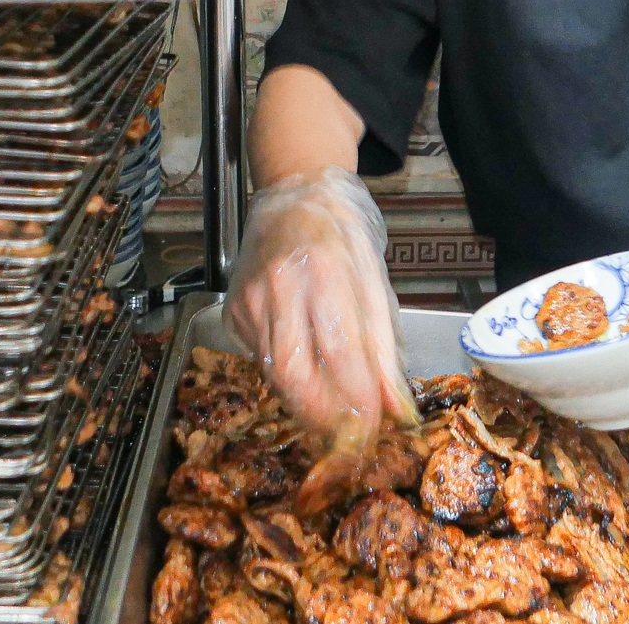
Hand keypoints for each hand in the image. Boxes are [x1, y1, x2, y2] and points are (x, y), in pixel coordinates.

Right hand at [224, 167, 417, 442]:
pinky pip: (258, 355)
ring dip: (303, 402)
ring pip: (271, 371)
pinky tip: (304, 371)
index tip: (373, 430)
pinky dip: (283, 375)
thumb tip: (395, 407)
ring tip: (330, 414)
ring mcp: (250, 297)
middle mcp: (281, 284)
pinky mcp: (233, 308)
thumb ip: (383, 347)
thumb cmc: (343, 234)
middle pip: (293, 372)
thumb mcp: (376, 282)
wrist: (294, 192)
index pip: (340, 352)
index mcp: (328, 271)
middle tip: (346, 437)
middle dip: (320, 416)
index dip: (355, 401)